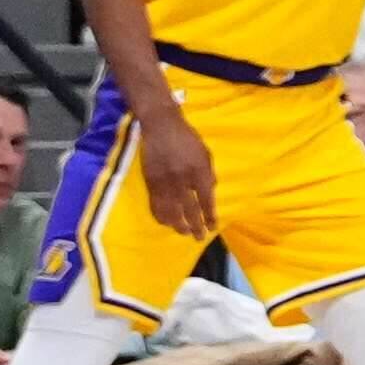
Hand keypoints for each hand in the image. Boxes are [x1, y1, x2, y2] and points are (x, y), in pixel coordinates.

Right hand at [138, 99, 223, 242]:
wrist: (161, 127)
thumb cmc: (187, 138)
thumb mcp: (205, 153)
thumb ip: (208, 173)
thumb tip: (210, 192)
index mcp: (198, 171)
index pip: (206, 200)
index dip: (209, 215)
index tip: (213, 226)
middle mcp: (182, 180)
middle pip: (189, 209)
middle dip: (196, 225)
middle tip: (200, 237)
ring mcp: (165, 183)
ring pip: (172, 211)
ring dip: (178, 225)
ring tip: (185, 233)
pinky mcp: (151, 183)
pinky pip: (156, 205)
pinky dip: (162, 216)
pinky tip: (167, 223)